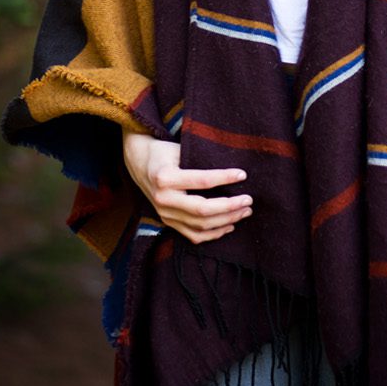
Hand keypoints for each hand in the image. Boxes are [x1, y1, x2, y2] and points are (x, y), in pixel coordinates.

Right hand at [122, 132, 251, 243]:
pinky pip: (194, 235)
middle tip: (248, 200)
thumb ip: (199, 161)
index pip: (202, 181)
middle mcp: (163, 199)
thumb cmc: (162, 153)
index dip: (224, 178)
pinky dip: (214, 234)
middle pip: (203, 210)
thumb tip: (232, 171)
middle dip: (230, 206)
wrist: (138, 163)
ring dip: (226, 220)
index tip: (242, 175)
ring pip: (200, 225)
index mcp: (165, 177)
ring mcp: (164, 214)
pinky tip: (229, 225)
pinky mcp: (167, 222)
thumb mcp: (177, 149)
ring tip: (244, 211)